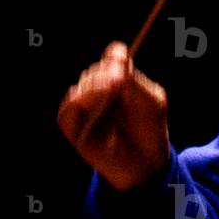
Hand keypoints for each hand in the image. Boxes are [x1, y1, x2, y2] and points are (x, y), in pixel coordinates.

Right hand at [57, 41, 170, 189]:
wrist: (147, 162)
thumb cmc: (150, 128)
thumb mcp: (151, 100)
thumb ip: (133, 80)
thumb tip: (116, 59)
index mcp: (119, 78)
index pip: (112, 56)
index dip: (116, 56)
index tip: (123, 61)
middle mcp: (99, 89)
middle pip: (95, 70)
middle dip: (107, 75)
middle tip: (120, 84)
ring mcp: (85, 107)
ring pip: (80, 87)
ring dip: (95, 88)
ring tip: (111, 94)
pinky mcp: (73, 127)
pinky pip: (67, 111)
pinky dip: (78, 104)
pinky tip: (93, 105)